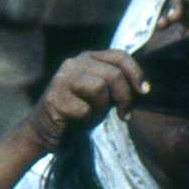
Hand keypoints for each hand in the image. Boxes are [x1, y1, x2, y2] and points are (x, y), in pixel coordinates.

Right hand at [22, 50, 148, 151]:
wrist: (44, 132)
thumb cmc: (77, 113)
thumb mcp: (101, 95)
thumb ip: (117, 86)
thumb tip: (144, 89)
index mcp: (87, 58)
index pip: (120, 56)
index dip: (136, 73)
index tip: (144, 92)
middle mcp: (73, 64)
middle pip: (113, 74)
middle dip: (125, 97)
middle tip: (125, 114)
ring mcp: (61, 80)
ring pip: (99, 87)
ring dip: (103, 107)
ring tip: (96, 116)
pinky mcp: (54, 100)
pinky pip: (84, 109)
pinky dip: (87, 119)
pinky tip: (77, 122)